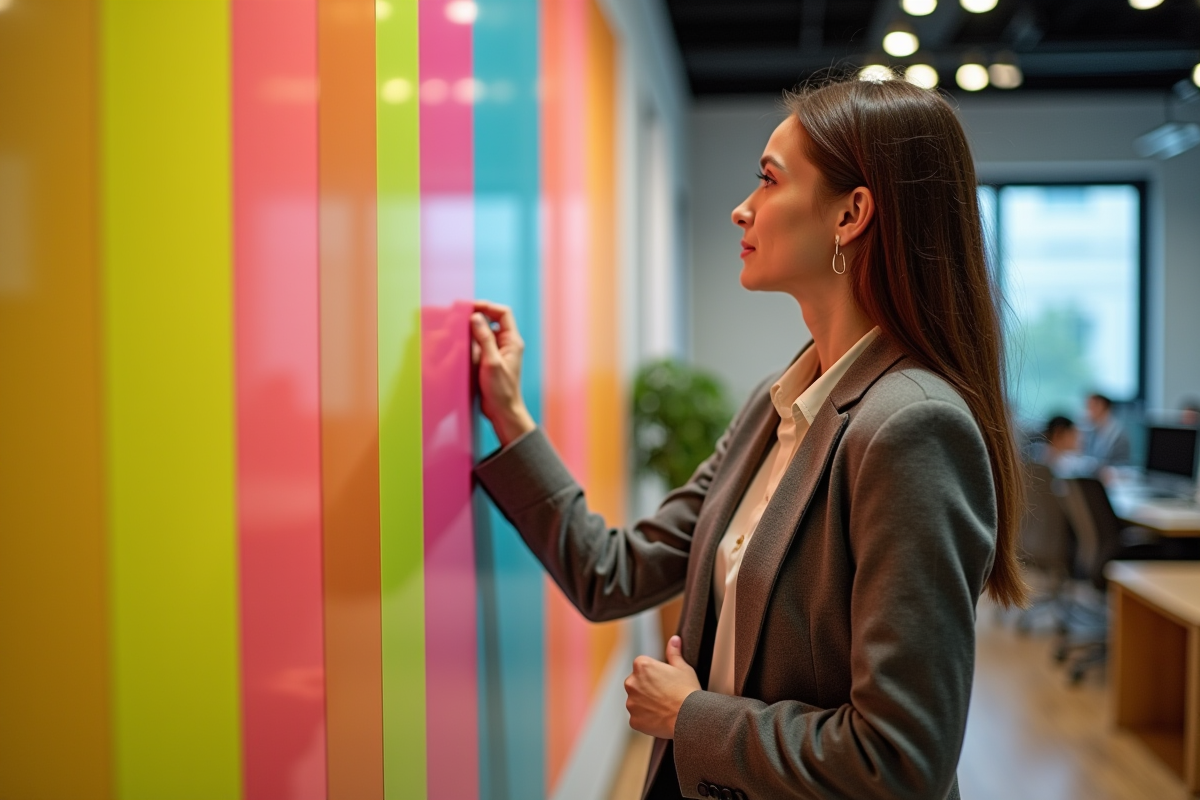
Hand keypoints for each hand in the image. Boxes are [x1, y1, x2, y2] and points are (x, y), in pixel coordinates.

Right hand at [470, 301, 535, 445]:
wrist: (502, 412)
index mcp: (512, 341)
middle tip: (458, 314)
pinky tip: (457, 342)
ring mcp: (497, 352)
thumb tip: (476, 317)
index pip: (503, 313)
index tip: (470, 307)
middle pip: (492, 320)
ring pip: (483, 332)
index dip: (487, 306)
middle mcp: (506, 344)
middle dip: (476, 315)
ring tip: (456, 326)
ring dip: (470, 328)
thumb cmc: (501, 390)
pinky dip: (468, 341)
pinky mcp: (488, 360)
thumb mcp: (491, 362)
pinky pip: (478, 344)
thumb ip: (484, 339)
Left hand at [624, 635, 700, 739]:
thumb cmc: (687, 691)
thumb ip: (674, 653)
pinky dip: (646, 719)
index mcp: (641, 665)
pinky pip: (638, 718)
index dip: (656, 674)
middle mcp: (631, 683)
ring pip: (636, 701)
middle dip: (647, 688)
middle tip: (665, 695)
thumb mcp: (683, 668)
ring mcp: (631, 703)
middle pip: (637, 683)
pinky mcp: (633, 721)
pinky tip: (661, 718)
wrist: (689, 717)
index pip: (643, 667)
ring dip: (646, 704)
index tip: (666, 681)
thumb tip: (674, 640)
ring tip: (664, 708)